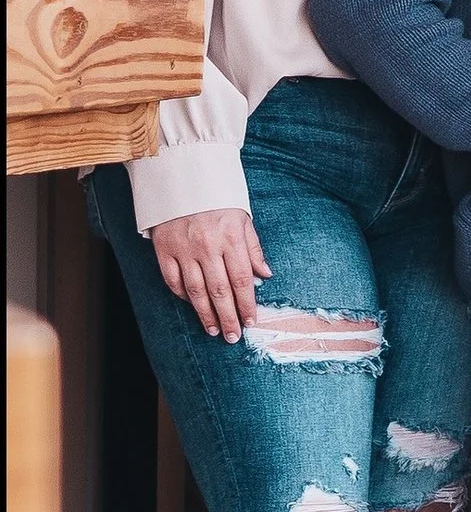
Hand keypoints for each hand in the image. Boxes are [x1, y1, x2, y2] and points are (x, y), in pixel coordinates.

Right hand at [148, 208, 268, 341]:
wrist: (183, 175)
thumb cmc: (218, 198)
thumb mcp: (242, 217)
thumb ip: (253, 248)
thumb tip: (265, 274)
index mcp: (231, 238)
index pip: (242, 280)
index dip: (247, 304)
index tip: (251, 320)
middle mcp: (208, 246)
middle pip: (220, 291)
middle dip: (228, 317)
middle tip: (233, 336)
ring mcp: (184, 249)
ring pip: (196, 291)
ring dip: (205, 314)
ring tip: (213, 330)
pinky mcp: (164, 248)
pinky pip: (172, 279)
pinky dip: (181, 295)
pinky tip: (191, 305)